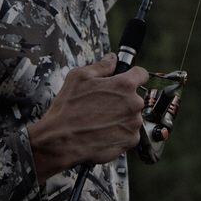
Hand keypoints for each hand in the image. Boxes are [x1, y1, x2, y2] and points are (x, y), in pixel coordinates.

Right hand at [28, 53, 147, 183]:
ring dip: (121, 115)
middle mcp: (133, 104)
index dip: (133, 74)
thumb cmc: (68, 109)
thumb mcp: (79, 77)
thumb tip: (111, 59)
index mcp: (124, 85)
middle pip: (134, 96)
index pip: (140, 74)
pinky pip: (130, 132)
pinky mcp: (130, 141)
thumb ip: (101, 66)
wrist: (60, 141)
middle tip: (102, 103)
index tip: (128, 78)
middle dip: (121, 98)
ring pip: (132, 115)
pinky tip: (103, 130)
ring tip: (100, 119)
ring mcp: (133, 124)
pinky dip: (120, 132)